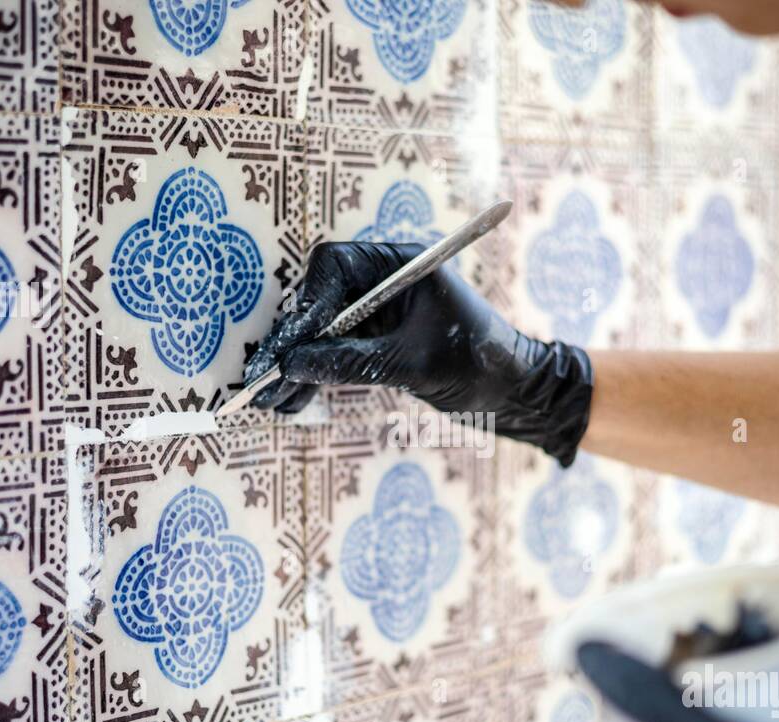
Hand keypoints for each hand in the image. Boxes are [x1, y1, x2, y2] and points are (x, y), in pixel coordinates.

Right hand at [244, 241, 594, 466]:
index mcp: (399, 262)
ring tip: (274, 402)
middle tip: (263, 379)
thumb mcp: (412, 365)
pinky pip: (335, 350)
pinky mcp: (376, 337)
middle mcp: (383, 278)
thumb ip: (351, 362)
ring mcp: (378, 308)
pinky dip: (315, 375)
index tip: (287, 347)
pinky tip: (294, 400)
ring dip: (298, 365)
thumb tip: (292, 366)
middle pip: (319, 298)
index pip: (334, 267)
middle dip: (292, 342)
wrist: (515, 391)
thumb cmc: (478, 365)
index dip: (305, 306)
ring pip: (322, 329)